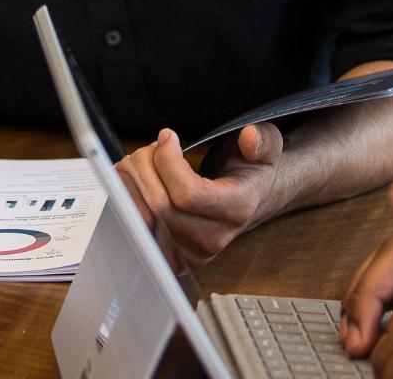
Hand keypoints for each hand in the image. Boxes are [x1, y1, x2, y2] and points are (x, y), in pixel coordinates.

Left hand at [114, 122, 284, 266]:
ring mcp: (191, 253)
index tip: (168, 137)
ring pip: (143, 221)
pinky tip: (131, 183)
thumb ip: (260, 141)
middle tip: (147, 147)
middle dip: (145, 168)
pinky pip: (136, 233)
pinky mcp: (172, 256)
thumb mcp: (266, 147)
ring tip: (137, 162)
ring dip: (130, 185)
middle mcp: (214, 239)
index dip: (168, 161)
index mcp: (237, 210)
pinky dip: (125, 205)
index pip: (188, 194)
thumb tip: (249, 138)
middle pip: (161, 207)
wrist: (250, 198)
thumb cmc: (251, 169)